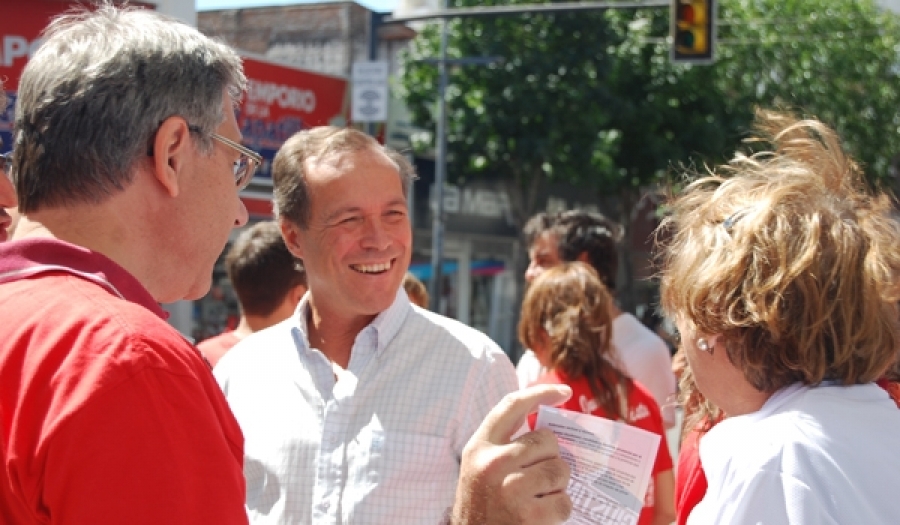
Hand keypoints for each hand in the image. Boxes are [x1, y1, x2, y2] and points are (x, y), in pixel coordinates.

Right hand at [450, 385, 572, 524]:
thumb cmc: (482, 505)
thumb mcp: (480, 468)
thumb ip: (506, 447)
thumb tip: (551, 434)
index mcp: (479, 447)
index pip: (512, 406)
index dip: (540, 393)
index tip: (564, 392)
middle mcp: (492, 463)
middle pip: (547, 441)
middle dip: (552, 458)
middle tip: (539, 478)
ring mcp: (510, 489)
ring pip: (560, 470)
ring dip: (557, 485)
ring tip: (539, 498)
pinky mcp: (528, 515)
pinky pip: (564, 502)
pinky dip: (560, 510)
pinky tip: (542, 516)